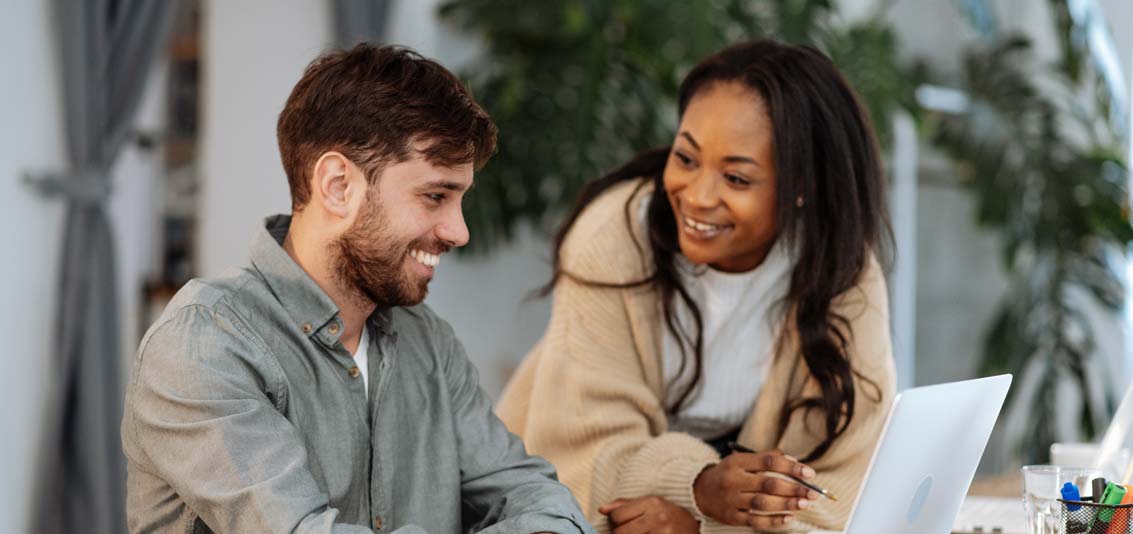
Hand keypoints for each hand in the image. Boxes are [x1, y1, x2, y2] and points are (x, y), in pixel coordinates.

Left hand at [599, 496, 698, 533]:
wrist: (694, 526)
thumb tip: (602, 509)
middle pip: (621, 532)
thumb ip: (625, 505)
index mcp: (652, 503)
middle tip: (625, 532)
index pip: (617, 515)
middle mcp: (658, 518)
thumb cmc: (668, 515)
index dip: (613, 522)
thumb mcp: (650, 504)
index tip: (618, 524)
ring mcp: (664, 533)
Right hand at [692, 449, 819, 529]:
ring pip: (763, 503)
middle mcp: (733, 480)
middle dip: (794, 488)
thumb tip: (794, 462)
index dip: (791, 466)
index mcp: (737, 462)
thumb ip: (766, 459)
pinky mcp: (731, 517)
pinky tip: (789, 518)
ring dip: (787, 504)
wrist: (700, 491)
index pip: (768, 461)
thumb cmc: (729, 474)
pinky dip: (774, 521)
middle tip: (813, 493)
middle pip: (768, 484)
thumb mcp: (742, 460)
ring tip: (804, 504)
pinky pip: (755, 521)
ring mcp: (731, 500)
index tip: (809, 473)